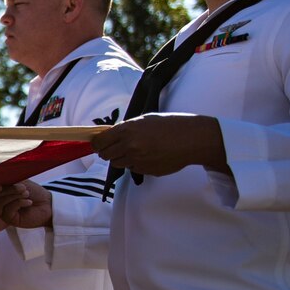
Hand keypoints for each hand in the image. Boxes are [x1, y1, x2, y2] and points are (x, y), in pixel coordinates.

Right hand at [0, 180, 52, 228]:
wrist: (48, 204)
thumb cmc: (34, 193)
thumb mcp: (20, 181)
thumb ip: (8, 179)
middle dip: (8, 189)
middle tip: (22, 188)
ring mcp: (2, 211)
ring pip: (0, 202)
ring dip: (15, 196)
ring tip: (27, 194)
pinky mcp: (9, 219)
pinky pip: (8, 209)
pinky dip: (19, 203)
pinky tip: (28, 203)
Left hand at [92, 114, 228, 176]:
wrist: (193, 138)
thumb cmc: (171, 124)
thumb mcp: (144, 119)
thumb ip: (125, 128)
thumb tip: (108, 136)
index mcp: (127, 131)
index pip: (99, 142)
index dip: (97, 143)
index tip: (99, 143)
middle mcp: (129, 147)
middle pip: (105, 155)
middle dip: (108, 151)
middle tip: (116, 147)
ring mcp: (137, 160)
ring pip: (118, 163)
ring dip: (122, 158)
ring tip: (137, 149)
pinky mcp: (146, 171)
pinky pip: (133, 168)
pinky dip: (136, 163)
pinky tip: (150, 155)